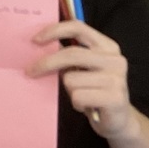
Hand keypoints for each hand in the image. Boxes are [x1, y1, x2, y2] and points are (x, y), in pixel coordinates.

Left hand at [27, 20, 136, 138]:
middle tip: (30, 71)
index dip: (54, 31)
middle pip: (70, 54)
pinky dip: (76, 103)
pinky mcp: (115, 98)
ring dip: (69, 90)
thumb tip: (37, 47)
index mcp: (107, 46)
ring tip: (80, 95)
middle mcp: (115, 60)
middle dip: (45, 63)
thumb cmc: (93, 90)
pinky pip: (78, 97)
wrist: (118, 120)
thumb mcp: (83, 68)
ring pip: (71, 79)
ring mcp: (117, 79)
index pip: (78, 27)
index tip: (35, 40)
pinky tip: (86, 106)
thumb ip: (69, 56)